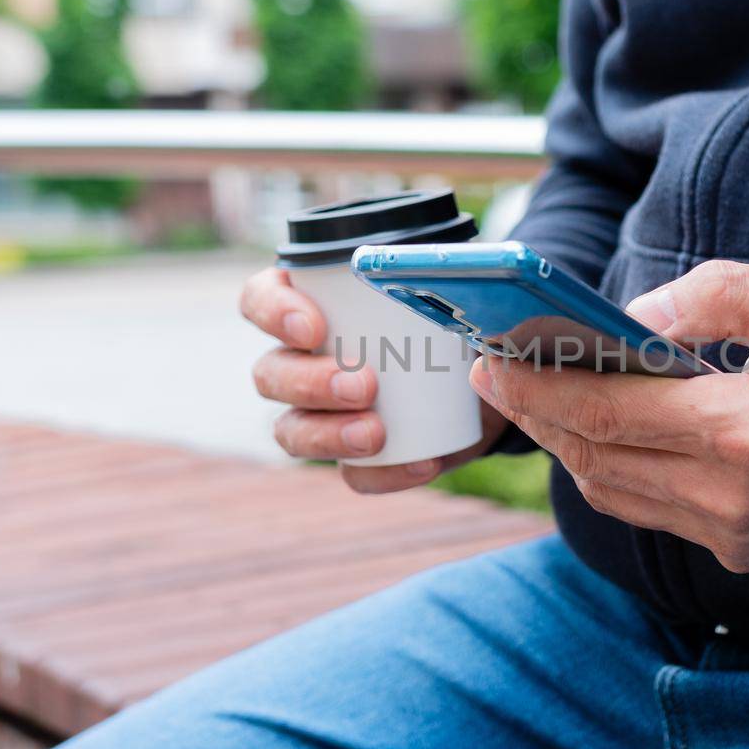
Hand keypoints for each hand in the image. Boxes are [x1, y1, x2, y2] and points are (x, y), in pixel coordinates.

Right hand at [241, 267, 507, 493]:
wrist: (489, 375)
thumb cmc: (451, 314)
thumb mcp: (452, 286)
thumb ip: (450, 274)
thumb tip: (465, 277)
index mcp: (307, 304)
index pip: (259, 300)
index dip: (273, 313)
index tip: (314, 328)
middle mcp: (300, 360)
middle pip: (270, 374)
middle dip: (309, 383)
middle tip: (363, 385)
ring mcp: (322, 415)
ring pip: (292, 431)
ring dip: (328, 435)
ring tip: (376, 433)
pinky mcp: (358, 457)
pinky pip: (355, 474)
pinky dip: (385, 474)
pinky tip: (423, 464)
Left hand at [469, 260, 748, 571]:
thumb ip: (717, 297)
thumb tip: (631, 319)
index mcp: (744, 430)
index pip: (608, 412)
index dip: (539, 389)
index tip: (494, 363)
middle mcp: (732, 496)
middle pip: (598, 460)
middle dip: (540, 417)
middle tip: (501, 377)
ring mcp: (739, 535)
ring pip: (619, 497)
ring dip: (572, 451)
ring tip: (543, 404)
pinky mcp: (747, 555)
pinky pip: (656, 516)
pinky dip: (618, 477)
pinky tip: (606, 440)